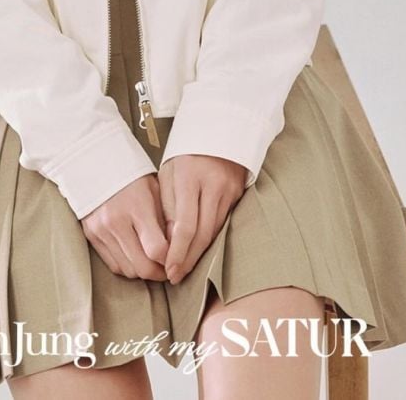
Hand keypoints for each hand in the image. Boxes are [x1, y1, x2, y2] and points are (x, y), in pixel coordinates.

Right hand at [81, 174, 170, 280]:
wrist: (96, 163)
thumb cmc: (132, 176)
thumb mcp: (155, 190)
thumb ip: (166, 219)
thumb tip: (177, 248)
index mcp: (137, 207)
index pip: (157, 250)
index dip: (171, 260)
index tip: (177, 260)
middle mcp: (116, 222)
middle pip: (142, 267)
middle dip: (159, 273)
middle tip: (168, 269)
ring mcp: (101, 230)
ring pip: (128, 270)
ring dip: (143, 272)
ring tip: (153, 264)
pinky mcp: (91, 235)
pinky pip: (113, 264)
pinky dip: (127, 266)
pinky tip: (136, 258)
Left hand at [157, 154, 247, 283]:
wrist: (218, 128)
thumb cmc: (185, 152)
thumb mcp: (168, 173)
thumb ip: (168, 206)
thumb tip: (170, 240)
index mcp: (189, 178)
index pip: (185, 225)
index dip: (177, 252)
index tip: (169, 269)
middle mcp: (213, 186)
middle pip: (202, 233)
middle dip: (188, 259)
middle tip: (175, 276)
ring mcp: (228, 190)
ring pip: (214, 231)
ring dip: (200, 253)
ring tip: (184, 267)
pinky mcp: (238, 194)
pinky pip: (223, 222)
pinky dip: (210, 238)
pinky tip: (200, 249)